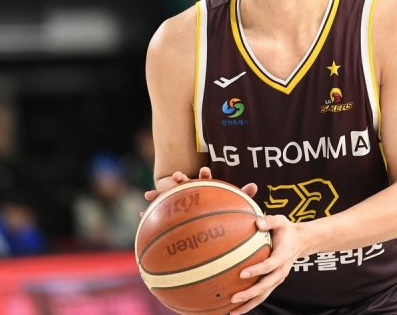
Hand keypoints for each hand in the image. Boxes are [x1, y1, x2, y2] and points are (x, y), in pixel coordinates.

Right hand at [142, 167, 257, 211]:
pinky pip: (161, 213)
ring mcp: (181, 202)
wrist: (212, 225)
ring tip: (150, 194)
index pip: (206, 179)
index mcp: (207, 189)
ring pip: (168, 197)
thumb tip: (254, 185)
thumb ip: (243, 195)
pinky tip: (142, 214)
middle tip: (178, 177)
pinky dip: (151, 213)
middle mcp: (192, 193)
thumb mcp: (235, 204)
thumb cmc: (224, 211)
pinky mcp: (172, 213)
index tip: (205, 171)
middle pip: (185, 184)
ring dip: (160, 194)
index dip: (205, 175)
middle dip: (180, 180)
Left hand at [228, 214, 302, 313]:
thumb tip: (256, 222)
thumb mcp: (281, 221)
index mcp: (282, 257)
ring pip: (264, 295)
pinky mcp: (274, 282)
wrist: (302, 242)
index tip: (242, 274)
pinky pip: (262, 294)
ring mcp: (278, 279)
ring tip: (232, 312)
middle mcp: (281, 271)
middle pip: (265, 287)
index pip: (268, 266)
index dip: (256, 270)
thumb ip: (269, 221)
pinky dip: (250, 302)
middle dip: (249, 294)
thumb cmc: (287, 230)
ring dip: (249, 304)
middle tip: (233, 298)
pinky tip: (236, 307)